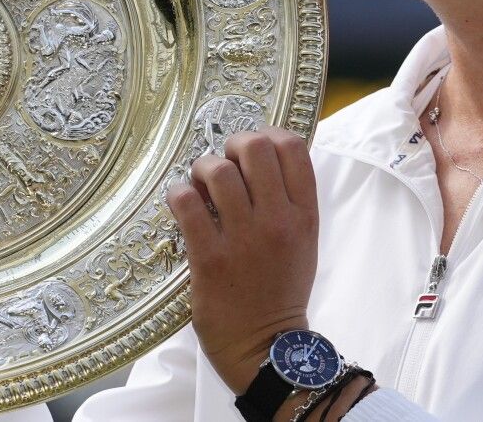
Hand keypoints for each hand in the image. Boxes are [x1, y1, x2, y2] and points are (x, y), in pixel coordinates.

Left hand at [166, 126, 319, 395]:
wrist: (266, 347)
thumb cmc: (280, 292)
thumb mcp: (303, 243)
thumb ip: (289, 202)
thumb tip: (263, 159)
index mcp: (304, 216)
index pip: (292, 147)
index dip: (266, 134)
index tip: (251, 148)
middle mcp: (277, 221)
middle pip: (255, 147)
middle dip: (232, 146)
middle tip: (223, 166)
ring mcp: (243, 238)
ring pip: (217, 170)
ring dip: (202, 170)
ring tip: (200, 188)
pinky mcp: (209, 257)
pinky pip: (186, 202)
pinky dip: (179, 194)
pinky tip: (182, 205)